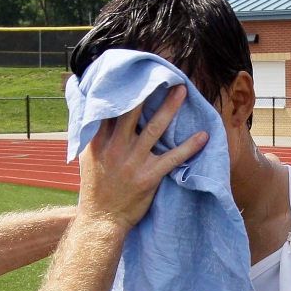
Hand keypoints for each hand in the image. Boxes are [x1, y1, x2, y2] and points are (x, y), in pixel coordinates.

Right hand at [78, 85, 208, 229]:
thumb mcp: (88, 156)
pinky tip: (203, 136)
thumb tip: (91, 108)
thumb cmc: (97, 186)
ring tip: (182, 91)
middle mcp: (115, 147)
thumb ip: (92, 132)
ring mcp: (132, 162)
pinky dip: (189, 147)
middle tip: (162, 73)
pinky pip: (172, 158)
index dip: (121, 88)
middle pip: (131, 112)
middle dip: (147, 91)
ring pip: (154, 129)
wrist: (102, 219)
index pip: (108, 108)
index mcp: (98, 141)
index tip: (133, 71)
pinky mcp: (148, 177)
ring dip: (170, 108)